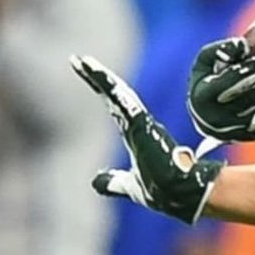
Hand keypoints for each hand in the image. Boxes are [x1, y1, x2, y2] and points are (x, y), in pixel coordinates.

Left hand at [71, 55, 223, 223]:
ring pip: (116, 93)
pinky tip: (94, 73)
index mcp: (134, 133)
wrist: (177, 194)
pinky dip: (108, 85)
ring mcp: (139, 122)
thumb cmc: (158, 189)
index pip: (113, 105)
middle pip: (113, 94)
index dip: (100, 89)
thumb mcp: (129, 186)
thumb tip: (96, 181)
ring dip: (99, 77)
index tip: (86, 74)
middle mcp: (136, 123)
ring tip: (83, 62)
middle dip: (95, 77)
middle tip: (77, 60)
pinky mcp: (140, 124)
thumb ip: (113, 182)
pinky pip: (121, 100)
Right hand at [187, 38, 254, 141]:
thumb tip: (243, 46)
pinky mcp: (252, 136)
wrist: (207, 114)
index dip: (248, 72)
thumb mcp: (205, 62)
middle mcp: (217, 119)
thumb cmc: (210, 79)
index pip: (226, 85)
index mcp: (202, 98)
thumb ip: (219, 50)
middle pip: (251, 100)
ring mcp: (236, 131)